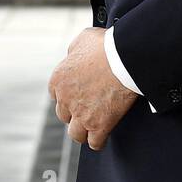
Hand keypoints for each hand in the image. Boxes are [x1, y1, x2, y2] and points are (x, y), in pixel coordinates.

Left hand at [48, 28, 137, 149]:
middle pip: (64, 115)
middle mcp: (66, 99)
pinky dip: (98, 141)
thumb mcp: (83, 38)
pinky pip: (94, 142)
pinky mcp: (99, 125)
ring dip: (83, 131)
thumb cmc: (106, 46)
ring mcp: (81, 114)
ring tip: (91, 128)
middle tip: (87, 109)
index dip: (68, 95)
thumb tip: (73, 55)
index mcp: (58, 79)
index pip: (56, 95)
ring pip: (75, 133)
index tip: (77, 94)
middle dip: (74, 112)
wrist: (124, 58)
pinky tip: (103, 137)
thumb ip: (74, 50)